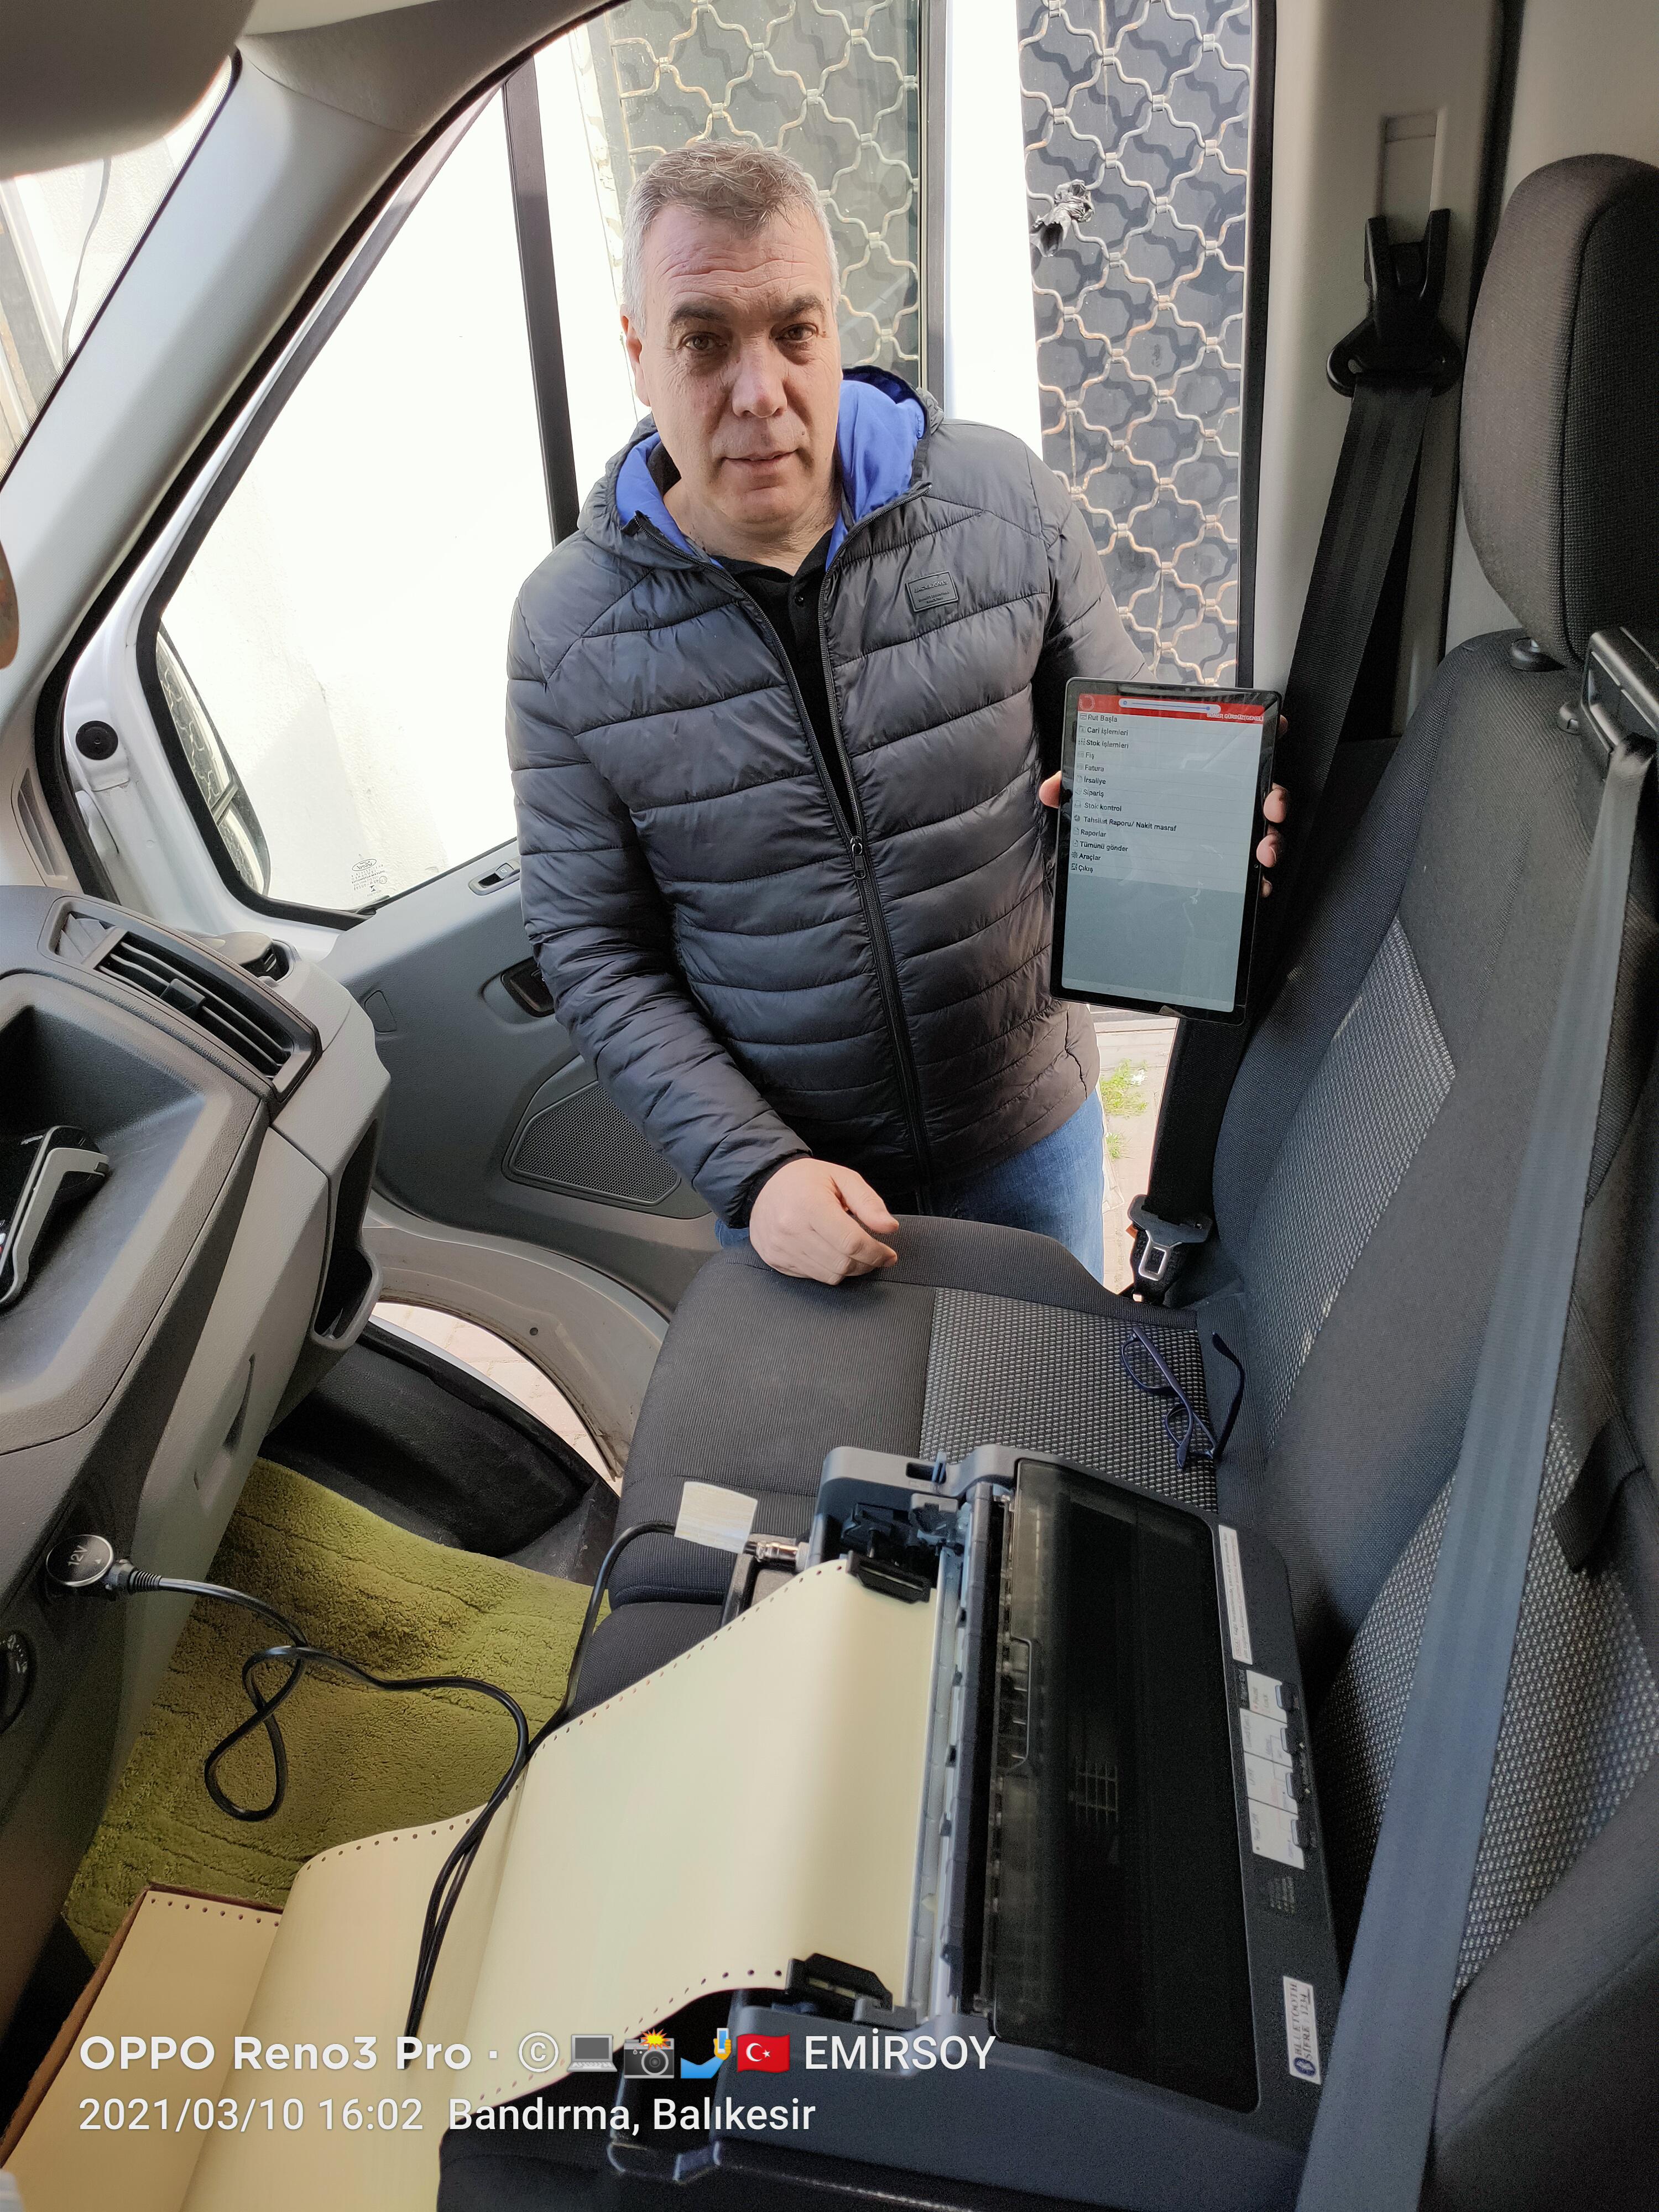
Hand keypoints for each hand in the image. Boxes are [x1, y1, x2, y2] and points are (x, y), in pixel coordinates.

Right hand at [748, 1158, 898, 1283]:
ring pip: (830, 1276)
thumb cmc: (807, 1180)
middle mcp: (791, 1229)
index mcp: (810, 1204)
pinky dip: (830, 1270)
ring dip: (850, 1270)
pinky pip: (813, 1277)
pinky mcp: (776, 1260)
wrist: (764, 1185)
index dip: (876, 1253)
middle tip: (877, 1255)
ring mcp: (781, 1248)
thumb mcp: (842, 1178)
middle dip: (867, 1263)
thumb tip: (890, 1227)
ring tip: (857, 1255)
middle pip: (842, 1263)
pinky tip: (832, 1254)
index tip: (889, 1254)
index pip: (851, 1242)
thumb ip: (868, 1202)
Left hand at [1039, 715, 1290, 893]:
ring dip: (1273, 838)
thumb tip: (1053, 790)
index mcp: (1195, 771)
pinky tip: (1257, 886)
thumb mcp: (1098, 797)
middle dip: (1275, 794)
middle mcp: (1220, 797)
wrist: (1116, 869)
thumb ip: (1078, 786)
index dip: (1263, 729)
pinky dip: (1258, 879)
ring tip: (1265, 850)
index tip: (1276, 726)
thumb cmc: (1116, 815)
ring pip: (1265, 829)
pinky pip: (1250, 870)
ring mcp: (1227, 831)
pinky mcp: (1226, 864)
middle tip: (1271, 805)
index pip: (1237, 741)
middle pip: (1261, 787)